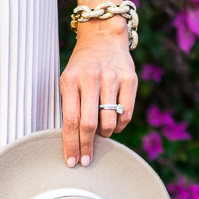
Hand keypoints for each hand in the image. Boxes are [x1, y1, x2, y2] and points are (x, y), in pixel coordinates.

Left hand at [60, 16, 136, 166]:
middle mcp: (91, 78)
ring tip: (100, 134)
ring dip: (104, 135)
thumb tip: (74, 142)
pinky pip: (126, 114)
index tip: (72, 162)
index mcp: (70, 80)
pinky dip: (118, 126)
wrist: (103, 36)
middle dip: (86, 147)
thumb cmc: (82, 66)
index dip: (71, 145)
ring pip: (109, 122)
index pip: (70, 121)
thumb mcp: (68, 80)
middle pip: (89, 124)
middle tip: (86, 161)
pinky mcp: (130, 79)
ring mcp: (112, 78)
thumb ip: (70, 106)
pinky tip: (112, 124)